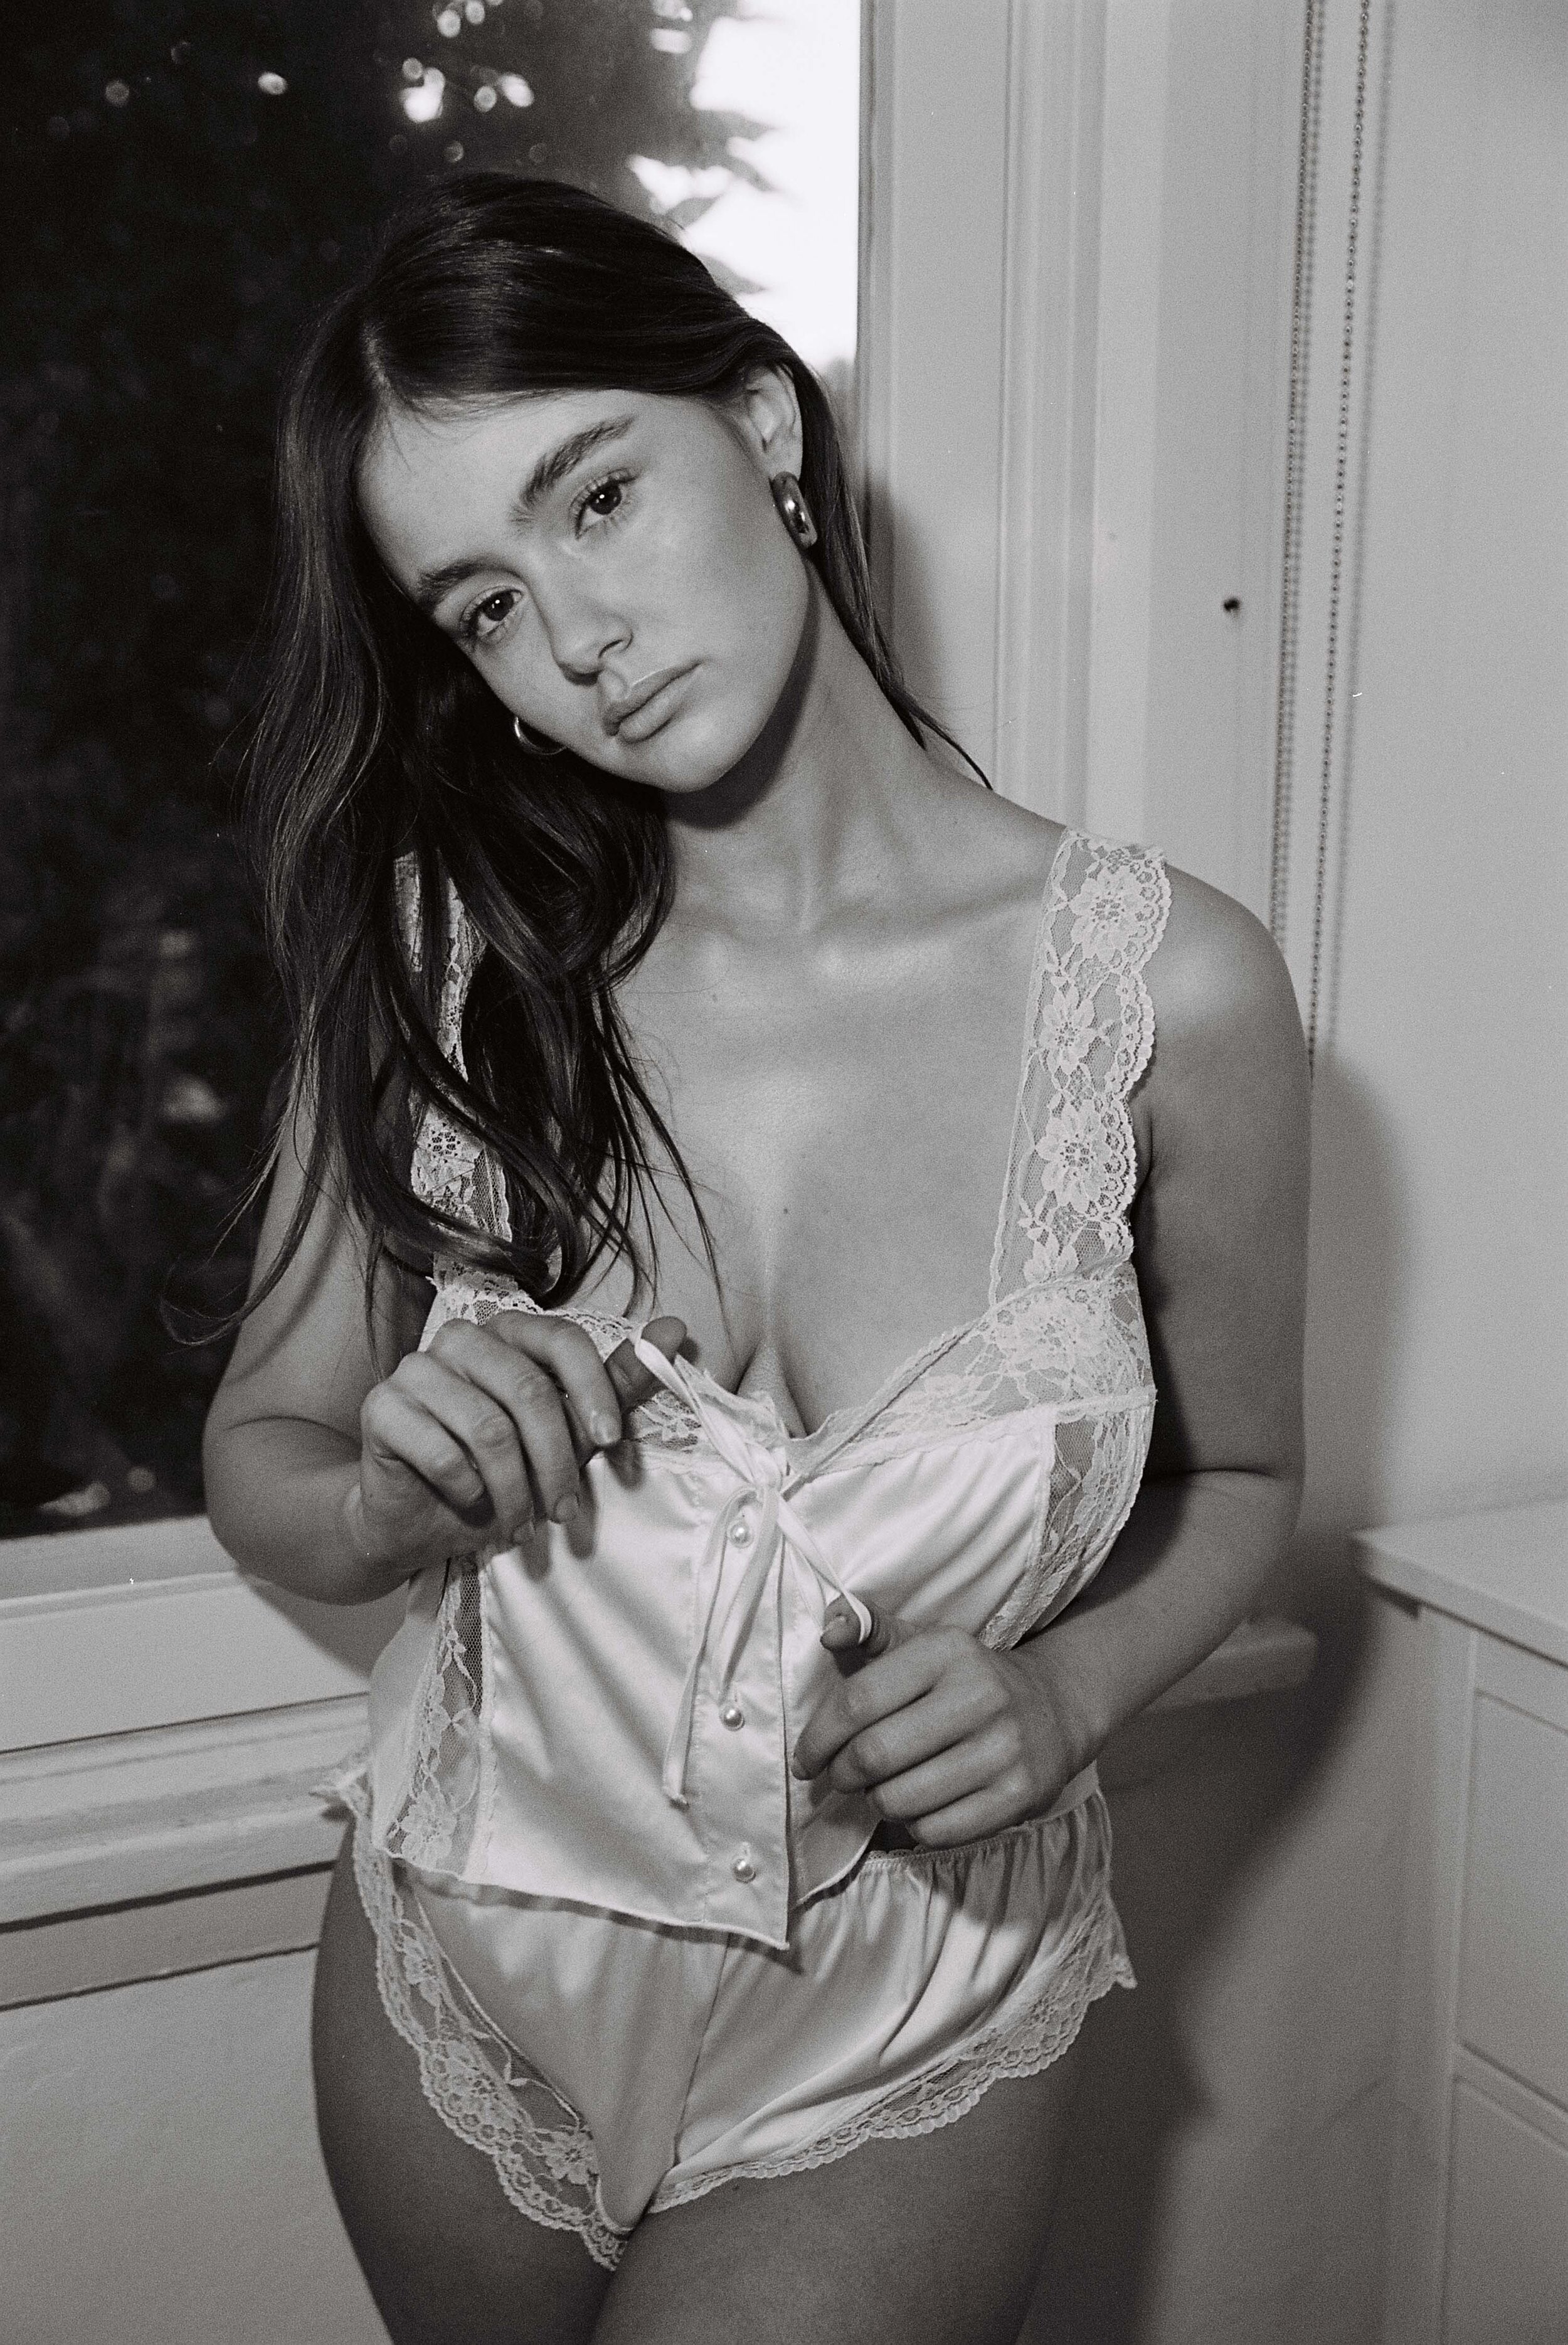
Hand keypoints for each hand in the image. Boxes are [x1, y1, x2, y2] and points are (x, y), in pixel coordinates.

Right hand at [343, 1312, 685, 1576]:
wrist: (422, 1522)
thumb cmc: (500, 1474)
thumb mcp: (568, 1437)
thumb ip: (617, 1387)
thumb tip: (674, 1330)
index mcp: (508, 1334)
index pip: (561, 1338)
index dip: (593, 1389)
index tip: (610, 1443)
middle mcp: (460, 1340)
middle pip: (527, 1388)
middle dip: (556, 1461)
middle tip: (566, 1511)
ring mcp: (416, 1370)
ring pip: (487, 1425)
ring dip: (513, 1488)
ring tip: (522, 1522)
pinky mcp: (381, 1408)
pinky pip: (439, 1449)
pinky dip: (466, 1488)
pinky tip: (470, 1502)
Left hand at [790, 1599, 1079, 1847]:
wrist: (1052, 1708)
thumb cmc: (964, 1678)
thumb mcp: (921, 1642)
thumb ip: (868, 1628)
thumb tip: (829, 1630)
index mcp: (946, 1651)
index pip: (858, 1702)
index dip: (818, 1738)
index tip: (804, 1760)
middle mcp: (980, 1695)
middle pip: (874, 1755)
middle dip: (841, 1774)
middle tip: (839, 1777)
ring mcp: (1004, 1749)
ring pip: (900, 1799)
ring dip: (876, 1801)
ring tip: (881, 1788)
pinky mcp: (1019, 1796)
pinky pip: (935, 1831)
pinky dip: (913, 1826)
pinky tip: (919, 1806)